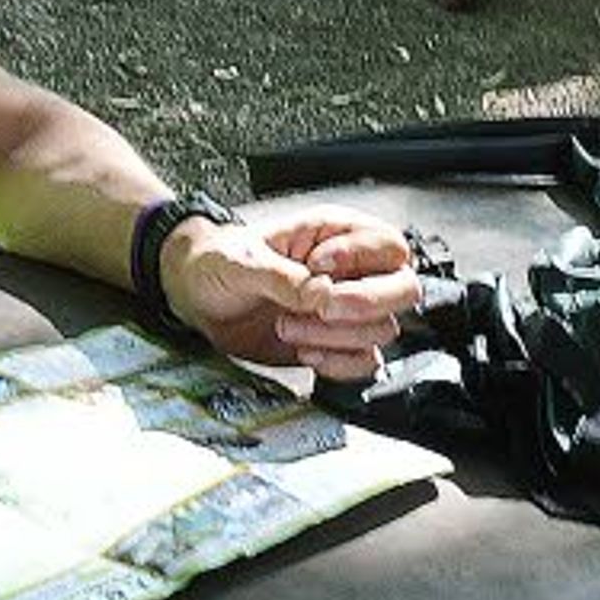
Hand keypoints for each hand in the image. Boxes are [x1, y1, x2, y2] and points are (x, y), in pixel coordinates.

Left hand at [163, 210, 424, 380]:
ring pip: (383, 329)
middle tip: (323, 309)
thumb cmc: (218, 262)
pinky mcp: (336, 345)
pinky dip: (339, 365)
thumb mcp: (244, 261)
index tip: (319, 269)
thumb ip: (285, 277)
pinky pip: (366, 363)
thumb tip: (322, 294)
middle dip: (365, 304)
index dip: (362, 260)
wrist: (194, 297)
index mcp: (334, 234)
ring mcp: (346, 311)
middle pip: (404, 288)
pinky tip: (306, 353)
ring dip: (337, 336)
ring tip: (289, 325)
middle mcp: (350, 271)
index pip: (389, 245)